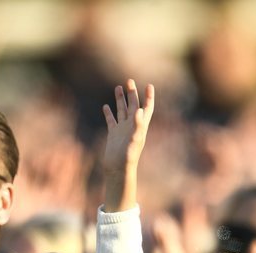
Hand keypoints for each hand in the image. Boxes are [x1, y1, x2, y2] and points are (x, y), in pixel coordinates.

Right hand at [102, 79, 154, 212]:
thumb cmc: (128, 157)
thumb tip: (140, 110)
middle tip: (129, 80)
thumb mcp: (135, 140)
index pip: (147, 108)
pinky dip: (109, 113)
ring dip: (120, 99)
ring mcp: (122, 129)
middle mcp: (131, 126)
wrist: (117, 169)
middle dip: (132, 93)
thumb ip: (138, 125)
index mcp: (140, 126)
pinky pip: (111, 120)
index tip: (149, 85)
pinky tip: (106, 106)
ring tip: (118, 87)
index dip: (148, 97)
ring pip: (121, 110)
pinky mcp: (113, 134)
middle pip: (133, 106)